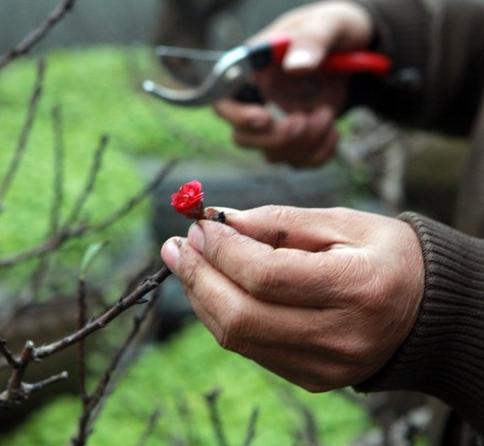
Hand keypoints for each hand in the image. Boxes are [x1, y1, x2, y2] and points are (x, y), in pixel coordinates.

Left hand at [160, 206, 423, 391]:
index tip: (200, 224)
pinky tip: (213, 287)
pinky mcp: (312, 378)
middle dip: (198, 277)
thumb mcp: (343, 222)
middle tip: (176, 245)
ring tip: (185, 261)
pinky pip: (250, 348)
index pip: (267, 276)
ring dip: (201, 296)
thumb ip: (280, 222)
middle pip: (242, 316)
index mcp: (358, 289)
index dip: (223, 250)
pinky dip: (222, 315)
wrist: (426, 310)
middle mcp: (341, 337)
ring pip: (238, 337)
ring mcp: (325, 366)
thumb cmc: (386, 255)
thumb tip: (221, 222)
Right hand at [214, 0, 374, 166]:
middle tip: (303, 120)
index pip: (223, 99)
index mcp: (252, 68)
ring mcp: (276, 121)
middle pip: (243, 137)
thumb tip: (295, 65)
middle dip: (275, 138)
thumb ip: (311, 41)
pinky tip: (334, 130)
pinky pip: (298, 161)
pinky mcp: (297, 136)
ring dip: (303, 144)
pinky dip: (319, 154)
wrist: (355, 43)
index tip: (265, 117)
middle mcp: (257, 98)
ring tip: (327, 113)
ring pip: (272, 154)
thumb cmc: (333, 27)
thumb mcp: (327, 25)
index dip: (238, 115)